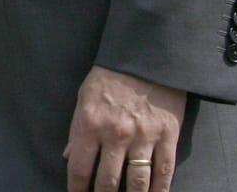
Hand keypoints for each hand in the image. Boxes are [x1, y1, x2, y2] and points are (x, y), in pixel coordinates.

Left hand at [64, 65, 184, 191]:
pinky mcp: (168, 136)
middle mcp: (115, 134)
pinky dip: (159, 190)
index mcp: (90, 124)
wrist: (147, 57)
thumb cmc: (110, 77)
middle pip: (107, 181)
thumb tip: (68, 156)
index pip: (79, 168)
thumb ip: (76, 130)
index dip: (77, 189)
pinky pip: (164, 172)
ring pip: (137, 182)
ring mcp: (143, 137)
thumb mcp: (84, 98)